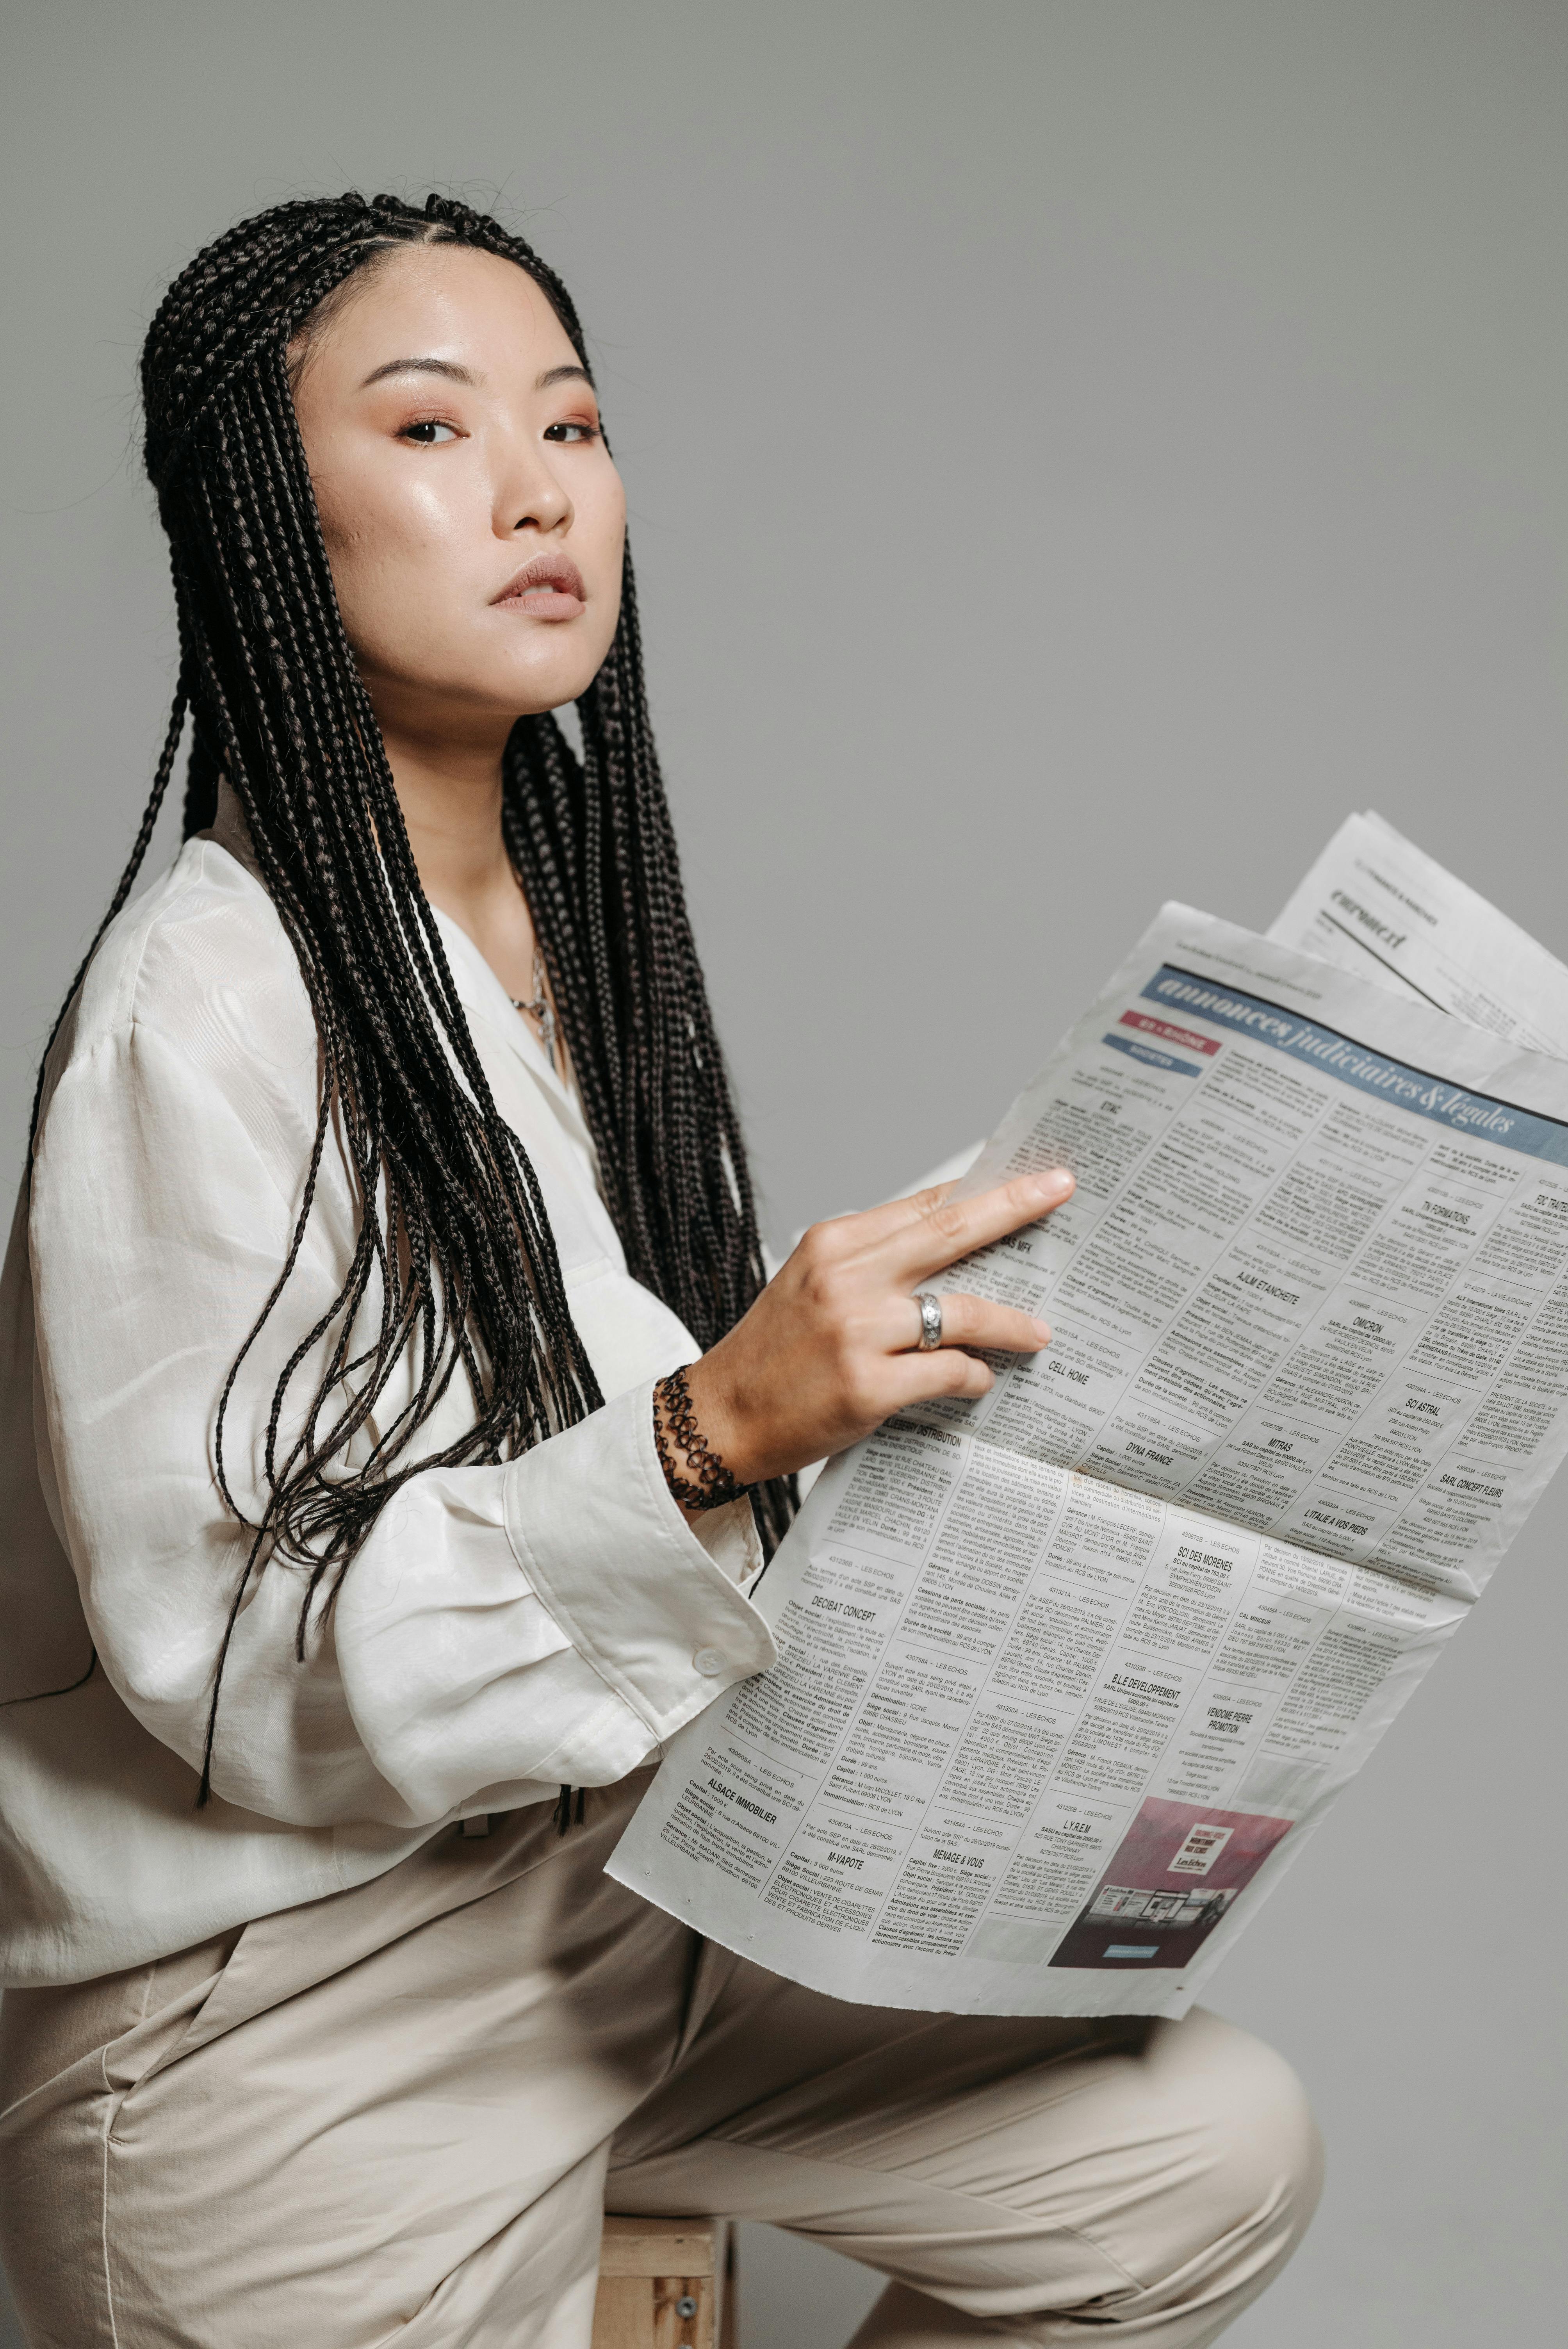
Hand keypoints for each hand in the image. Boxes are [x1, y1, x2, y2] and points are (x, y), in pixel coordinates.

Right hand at [676, 1168, 1074, 1489]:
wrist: (721, 1416)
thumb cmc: (773, 1353)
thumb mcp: (812, 1284)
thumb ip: (875, 1263)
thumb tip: (951, 1248)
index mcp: (834, 1244)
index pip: (923, 1205)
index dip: (980, 1188)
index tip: (1025, 1177)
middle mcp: (845, 1278)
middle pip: (951, 1231)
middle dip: (1014, 1205)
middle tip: (1059, 1190)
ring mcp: (856, 1332)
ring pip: (962, 1311)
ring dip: (1011, 1322)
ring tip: (1038, 1332)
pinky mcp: (867, 1386)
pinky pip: (948, 1372)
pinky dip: (974, 1376)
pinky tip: (979, 1381)